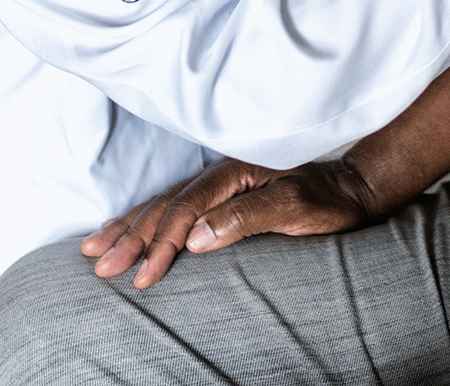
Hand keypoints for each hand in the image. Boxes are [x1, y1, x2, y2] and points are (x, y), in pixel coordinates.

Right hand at [80, 155, 381, 287]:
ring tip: (95, 246)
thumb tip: (194, 236)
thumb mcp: (295, 209)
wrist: (354, 187)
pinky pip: (176, 204)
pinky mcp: (225, 193)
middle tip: (100, 267)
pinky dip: (148, 218)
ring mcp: (223, 181)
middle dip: (131, 236)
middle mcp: (224, 172)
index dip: (161, 243)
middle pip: (166, 204)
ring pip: (164, 202)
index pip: (185, 208)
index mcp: (236, 172)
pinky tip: (131, 228)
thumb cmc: (329, 201)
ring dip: (130, 226)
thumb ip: (246, 218)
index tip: (142, 277)